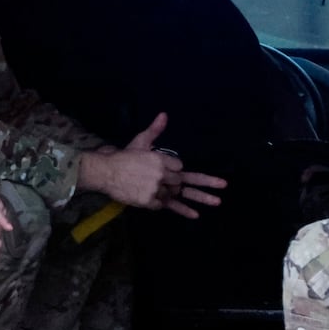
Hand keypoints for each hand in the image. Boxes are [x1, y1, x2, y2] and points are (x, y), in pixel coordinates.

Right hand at [94, 113, 225, 218]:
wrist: (106, 172)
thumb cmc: (124, 157)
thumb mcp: (141, 141)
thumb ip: (155, 130)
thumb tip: (164, 115)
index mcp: (160, 159)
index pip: (179, 167)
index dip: (176, 170)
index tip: (172, 172)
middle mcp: (160, 174)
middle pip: (180, 182)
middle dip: (188, 185)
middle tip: (222, 187)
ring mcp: (155, 189)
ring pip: (173, 195)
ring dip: (177, 197)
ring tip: (214, 202)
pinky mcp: (148, 201)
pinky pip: (165, 205)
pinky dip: (179, 209)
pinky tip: (195, 214)